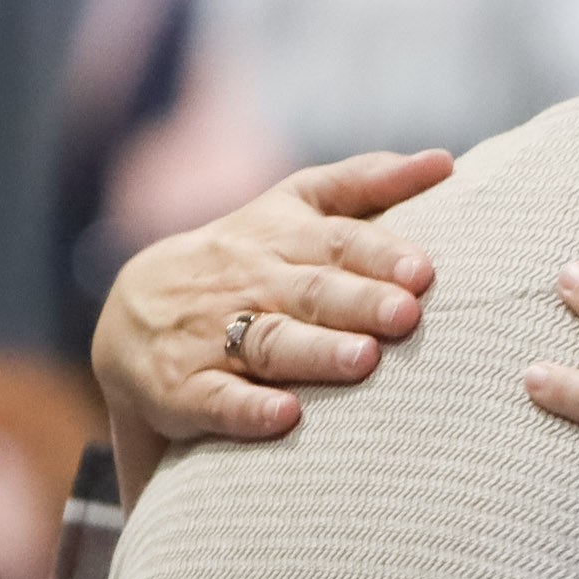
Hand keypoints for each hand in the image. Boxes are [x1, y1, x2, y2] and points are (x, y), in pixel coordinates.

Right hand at [92, 149, 451, 446]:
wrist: (133, 312)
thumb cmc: (245, 257)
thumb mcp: (294, 206)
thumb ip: (366, 183)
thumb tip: (446, 162)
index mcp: (281, 237)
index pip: (336, 240)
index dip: (379, 254)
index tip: (423, 271)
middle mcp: (249, 282)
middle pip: (310, 290)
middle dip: (359, 301)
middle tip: (408, 314)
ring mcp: (212, 335)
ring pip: (268, 342)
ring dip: (316, 352)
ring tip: (363, 360)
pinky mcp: (184, 387)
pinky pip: (216, 398)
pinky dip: (249, 410)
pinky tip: (286, 417)